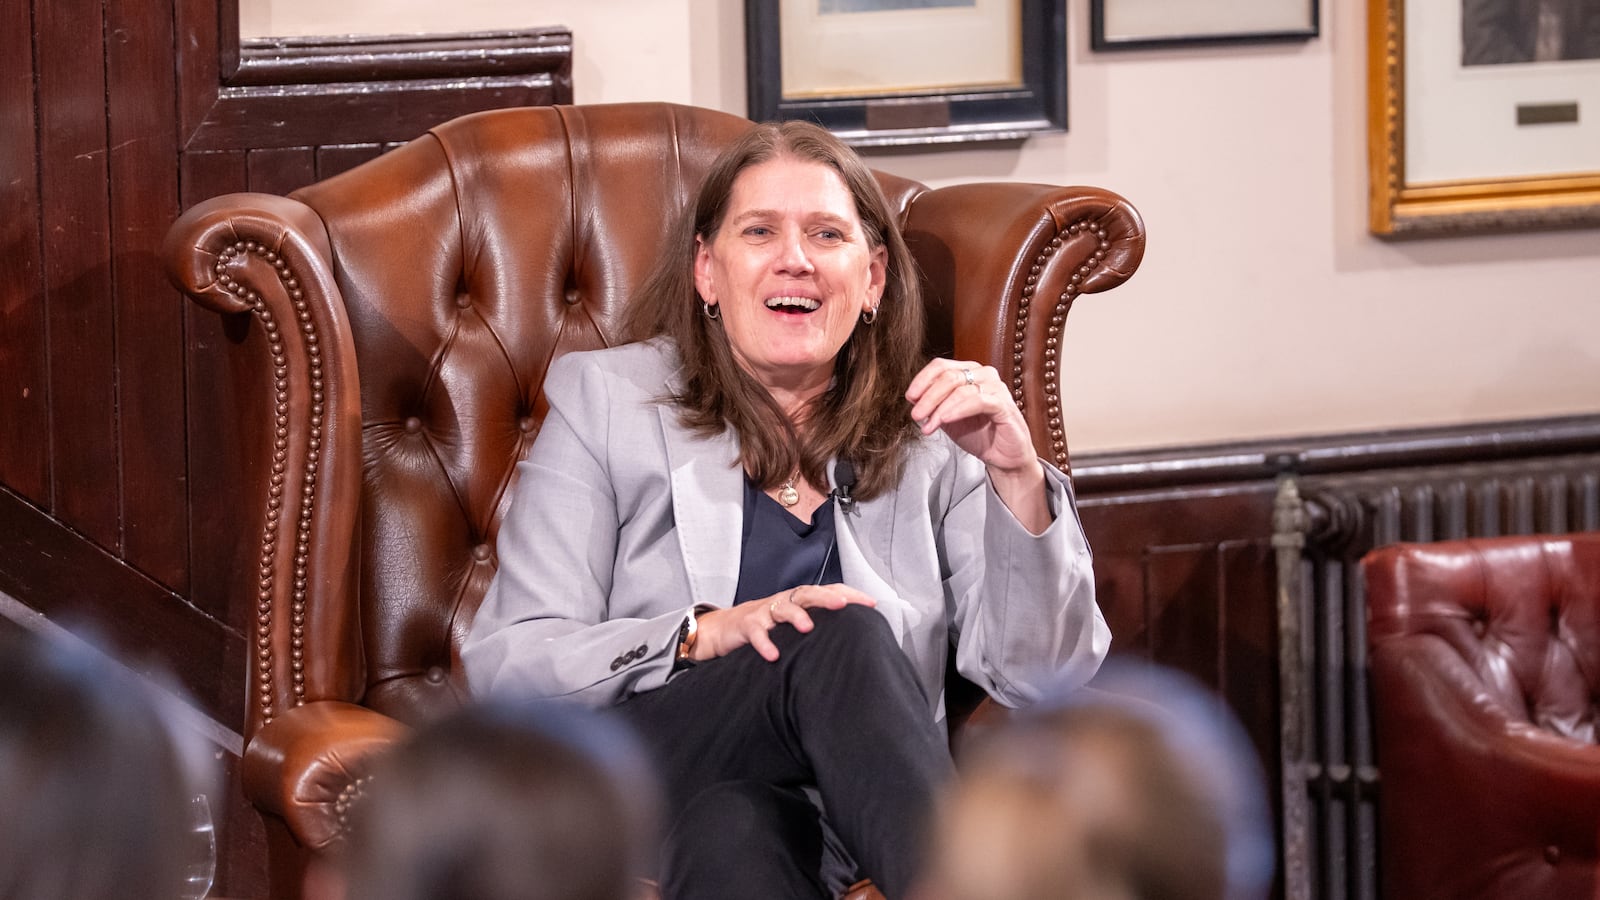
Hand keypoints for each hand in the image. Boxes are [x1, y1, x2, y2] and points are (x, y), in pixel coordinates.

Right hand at [692, 583, 876, 661]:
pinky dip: (765, 643)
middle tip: (843, 605)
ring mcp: (765, 611)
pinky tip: (773, 655)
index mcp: (800, 600)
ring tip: (808, 628)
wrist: (724, 629)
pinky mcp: (746, 625)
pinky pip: (756, 632)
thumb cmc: (767, 627)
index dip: (850, 595)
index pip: (828, 591)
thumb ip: (818, 627)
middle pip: (807, 593)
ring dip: (796, 616)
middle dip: (826, 598)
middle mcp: (785, 601)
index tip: (871, 604)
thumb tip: (853, 639)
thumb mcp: (793, 625)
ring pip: (783, 607)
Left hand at [906, 359, 1050, 532]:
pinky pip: (977, 401)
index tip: (910, 397)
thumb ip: (933, 405)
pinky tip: (945, 420)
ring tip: (928, 425)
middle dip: (928, 397)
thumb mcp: (947, 418)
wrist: (1002, 457)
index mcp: (969, 372)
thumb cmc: (979, 435)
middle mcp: (983, 375)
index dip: (922, 380)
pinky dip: (957, 410)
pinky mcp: (1003, 404)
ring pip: (960, 388)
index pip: (941, 366)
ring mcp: (995, 388)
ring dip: (939, 408)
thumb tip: (913, 398)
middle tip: (915, 415)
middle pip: (948, 376)